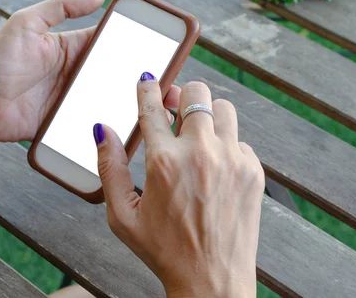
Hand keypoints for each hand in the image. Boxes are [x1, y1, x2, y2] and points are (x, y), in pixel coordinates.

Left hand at [0, 0, 179, 154]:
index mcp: (74, 47)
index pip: (112, 43)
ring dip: (135, 102)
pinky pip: (99, 120)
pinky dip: (116, 123)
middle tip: (169, 83)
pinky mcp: (72, 121)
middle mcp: (80, 73)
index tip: (161, 47)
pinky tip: (135, 126)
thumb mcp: (27, 23)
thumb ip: (61, 7)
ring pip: (114, 98)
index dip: (136, 43)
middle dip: (143, 78)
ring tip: (160, 108)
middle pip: (119, 73)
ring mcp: (78, 98)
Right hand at [94, 76, 264, 297]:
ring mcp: (231, 159)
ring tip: (198, 133)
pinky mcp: (252, 170)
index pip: (151, 106)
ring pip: (224, 108)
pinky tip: (216, 166)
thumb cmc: (164, 250)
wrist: (212, 280)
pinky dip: (226, 144)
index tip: (147, 78)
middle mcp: (200, 153)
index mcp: (163, 161)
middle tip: (174, 107)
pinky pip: (240, 140)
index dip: (147, 86)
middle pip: (196, 93)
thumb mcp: (122, 215)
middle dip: (182, 95)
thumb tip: (102, 129)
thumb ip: (109, 167)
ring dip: (208, 114)